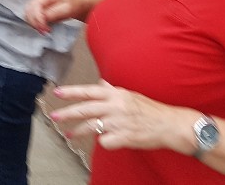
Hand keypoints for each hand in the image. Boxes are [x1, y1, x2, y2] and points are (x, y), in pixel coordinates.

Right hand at [24, 0, 75, 33]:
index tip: (44, 28)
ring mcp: (34, 2)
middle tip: (44, 32)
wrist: (70, 5)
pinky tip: (41, 27)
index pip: (36, 5)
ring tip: (43, 30)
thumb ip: (54, 12)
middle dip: (35, 22)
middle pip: (29, 10)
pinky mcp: (33, 9)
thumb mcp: (65, 9)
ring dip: (33, 24)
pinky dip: (33, 23)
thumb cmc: (69, 6)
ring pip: (27, 14)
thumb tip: (44, 18)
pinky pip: (28, 17)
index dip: (38, 18)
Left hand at [51, 81, 194, 152]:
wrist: (170, 125)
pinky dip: (104, 142)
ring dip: (78, 131)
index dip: (72, 91)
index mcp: (116, 94)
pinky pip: (105, 141)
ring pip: (92, 127)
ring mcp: (120, 122)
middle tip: (54, 117)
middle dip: (67, 113)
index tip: (57, 93)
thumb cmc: (150, 110)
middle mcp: (115, 106)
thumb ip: (112, 91)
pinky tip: (108, 141)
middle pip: (85, 109)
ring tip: (69, 134)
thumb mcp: (130, 95)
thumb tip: (100, 83)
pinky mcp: (125, 137)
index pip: (89, 91)